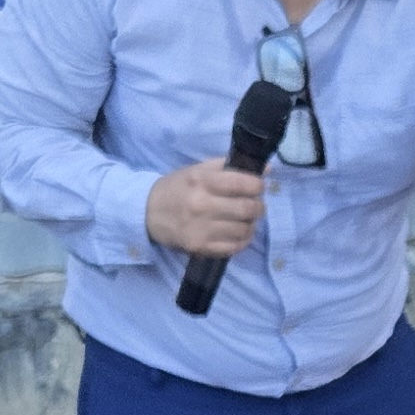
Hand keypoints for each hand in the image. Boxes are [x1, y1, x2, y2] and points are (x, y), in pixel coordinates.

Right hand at [146, 158, 266, 259]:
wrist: (148, 212)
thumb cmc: (178, 188)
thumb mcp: (198, 170)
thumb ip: (230, 167)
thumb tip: (266, 170)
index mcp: (202, 181)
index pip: (243, 183)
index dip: (258, 185)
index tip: (257, 187)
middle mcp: (203, 205)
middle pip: (248, 209)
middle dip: (258, 206)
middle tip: (255, 205)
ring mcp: (202, 229)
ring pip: (245, 230)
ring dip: (251, 224)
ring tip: (245, 220)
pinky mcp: (200, 247)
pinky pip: (234, 247)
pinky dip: (242, 240)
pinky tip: (237, 233)